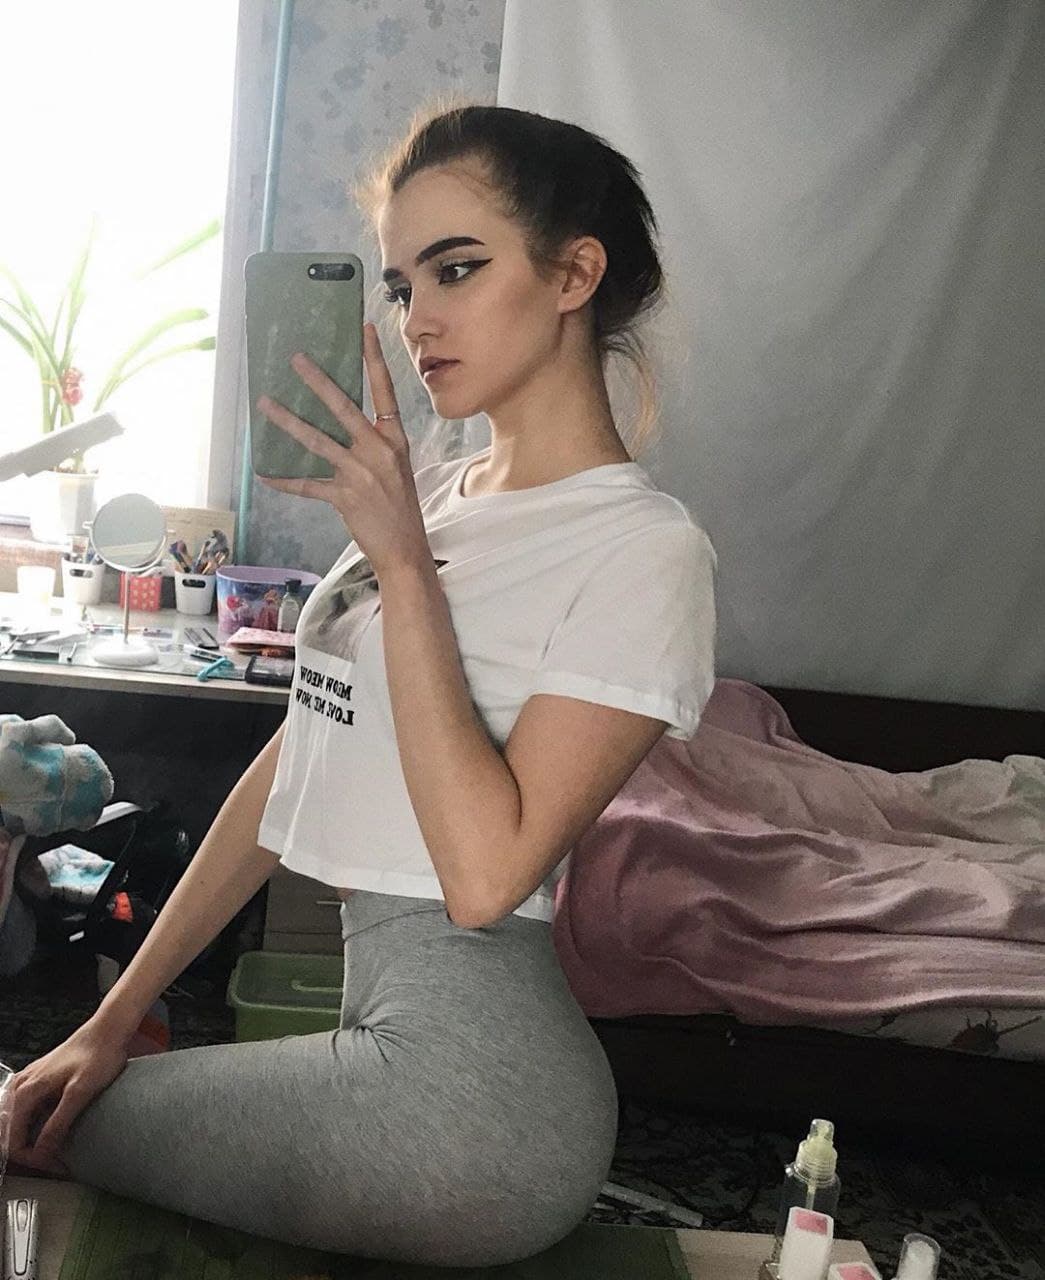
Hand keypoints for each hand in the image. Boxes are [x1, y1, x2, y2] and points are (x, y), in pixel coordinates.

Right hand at [6, 1020, 130, 1175]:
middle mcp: (20, 1088)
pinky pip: (30, 1113)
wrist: (108, 1029)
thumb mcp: (80, 1092)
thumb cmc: (98, 1055)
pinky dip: (40, 1127)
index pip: (14, 1143)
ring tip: (60, 1151)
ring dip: (35, 1142)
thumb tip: (41, 1152)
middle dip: (34, 1154)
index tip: (58, 1166)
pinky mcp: (39, 1082)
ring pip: (20, 1126)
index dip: (35, 1160)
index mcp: (25, 1093)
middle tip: (59, 1163)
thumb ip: (58, 1122)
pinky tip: (59, 1131)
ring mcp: (28, 1083)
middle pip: (13, 1136)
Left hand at [256, 322, 429, 579]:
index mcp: (395, 439)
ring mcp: (361, 473)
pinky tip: (264, 474)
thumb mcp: (397, 468)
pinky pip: (307, 484)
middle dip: (318, 382)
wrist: (405, 549)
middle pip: (343, 407)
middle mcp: (379, 451)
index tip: (364, 329)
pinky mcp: (344, 496)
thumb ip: (374, 444)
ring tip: (265, 404)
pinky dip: (284, 480)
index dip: (375, 359)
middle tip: (295, 359)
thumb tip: (342, 423)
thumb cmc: (400, 508)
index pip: (384, 391)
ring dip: (288, 421)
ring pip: (318, 440)